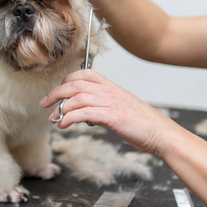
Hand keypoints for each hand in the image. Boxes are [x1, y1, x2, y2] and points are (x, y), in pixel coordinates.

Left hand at [40, 69, 179, 154]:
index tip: (56, 92)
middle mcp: (109, 91)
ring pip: (77, 97)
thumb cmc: (141, 123)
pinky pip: (84, 113)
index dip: (66, 80)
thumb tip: (82, 112)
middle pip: (75, 84)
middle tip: (44, 104)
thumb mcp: (119, 107)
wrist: (162, 133)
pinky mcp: (113, 116)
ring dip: (61, 107)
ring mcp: (111, 102)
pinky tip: (63, 125)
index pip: (84, 74)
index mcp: (111, 86)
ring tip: (54, 118)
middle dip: (55, 93)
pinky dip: (70, 118)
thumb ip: (101, 106)